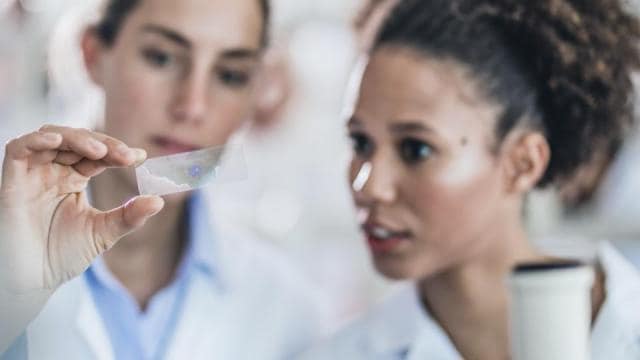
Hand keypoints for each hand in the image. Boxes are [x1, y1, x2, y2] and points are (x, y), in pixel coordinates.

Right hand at [0, 125, 163, 292]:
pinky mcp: (11, 179)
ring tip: (100, 150)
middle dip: (103, 144)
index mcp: (74, 179)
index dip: (117, 152)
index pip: (97, 155)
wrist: (31, 281)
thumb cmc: (61, 256)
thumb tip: (160, 201)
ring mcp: (32, 173)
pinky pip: (18, 148)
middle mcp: (53, 172)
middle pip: (77, 141)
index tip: (140, 157)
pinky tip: (57, 141)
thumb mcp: (103, 233)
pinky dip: (36, 140)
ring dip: (76, 138)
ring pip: (51, 136)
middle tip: (125, 156)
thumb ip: (129, 216)